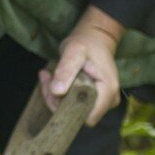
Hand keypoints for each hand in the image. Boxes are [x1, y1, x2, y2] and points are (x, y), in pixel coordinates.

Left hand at [39, 6, 123, 126]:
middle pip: (78, 115)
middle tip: (46, 79)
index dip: (67, 110)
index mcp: (107, 91)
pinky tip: (52, 79)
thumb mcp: (74, 51)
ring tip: (47, 76)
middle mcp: (109, 100)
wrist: (95, 37)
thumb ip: (66, 70)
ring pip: (74, 111)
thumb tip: (56, 92)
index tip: (53, 89)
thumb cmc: (87, 43)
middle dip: (57, 101)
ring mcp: (102, 102)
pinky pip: (74, 105)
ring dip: (56, 97)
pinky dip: (60, 95)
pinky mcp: (94, 100)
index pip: (87, 118)